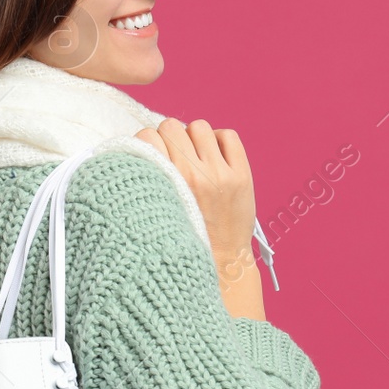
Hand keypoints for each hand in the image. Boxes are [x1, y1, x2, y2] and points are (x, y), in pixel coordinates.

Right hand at [134, 118, 256, 261]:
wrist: (223, 261)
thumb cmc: (186, 236)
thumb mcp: (160, 208)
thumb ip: (153, 178)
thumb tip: (147, 144)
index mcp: (168, 183)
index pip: (148, 136)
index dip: (148, 142)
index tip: (153, 152)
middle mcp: (193, 175)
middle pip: (171, 127)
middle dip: (170, 138)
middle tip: (175, 156)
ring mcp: (220, 173)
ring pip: (199, 127)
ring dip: (195, 138)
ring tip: (196, 156)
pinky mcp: (241, 174)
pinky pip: (228, 136)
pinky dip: (220, 140)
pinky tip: (216, 156)